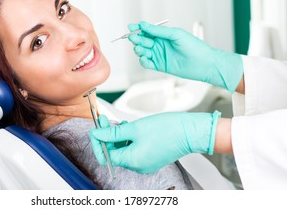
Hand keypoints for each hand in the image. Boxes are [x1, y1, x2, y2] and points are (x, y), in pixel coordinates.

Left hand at [90, 111, 220, 173]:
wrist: (190, 131)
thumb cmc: (167, 129)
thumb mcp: (134, 128)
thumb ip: (113, 133)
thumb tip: (97, 135)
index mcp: (133, 161)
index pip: (106, 157)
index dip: (98, 143)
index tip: (96, 129)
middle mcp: (138, 166)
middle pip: (114, 153)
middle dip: (108, 137)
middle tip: (105, 120)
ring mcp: (145, 162)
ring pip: (124, 150)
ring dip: (118, 136)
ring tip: (121, 122)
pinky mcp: (151, 157)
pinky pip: (133, 149)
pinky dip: (128, 139)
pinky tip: (130, 128)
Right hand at [128, 22, 242, 92]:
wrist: (204, 63)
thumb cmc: (194, 47)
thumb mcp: (176, 34)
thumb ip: (159, 31)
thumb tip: (144, 25)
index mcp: (164, 35)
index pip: (147, 31)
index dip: (138, 29)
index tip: (131, 27)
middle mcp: (160, 45)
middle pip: (143, 41)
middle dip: (137, 39)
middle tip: (134, 39)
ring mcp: (159, 55)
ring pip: (143, 52)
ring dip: (139, 50)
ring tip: (140, 49)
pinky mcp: (160, 66)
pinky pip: (147, 63)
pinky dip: (143, 61)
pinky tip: (144, 58)